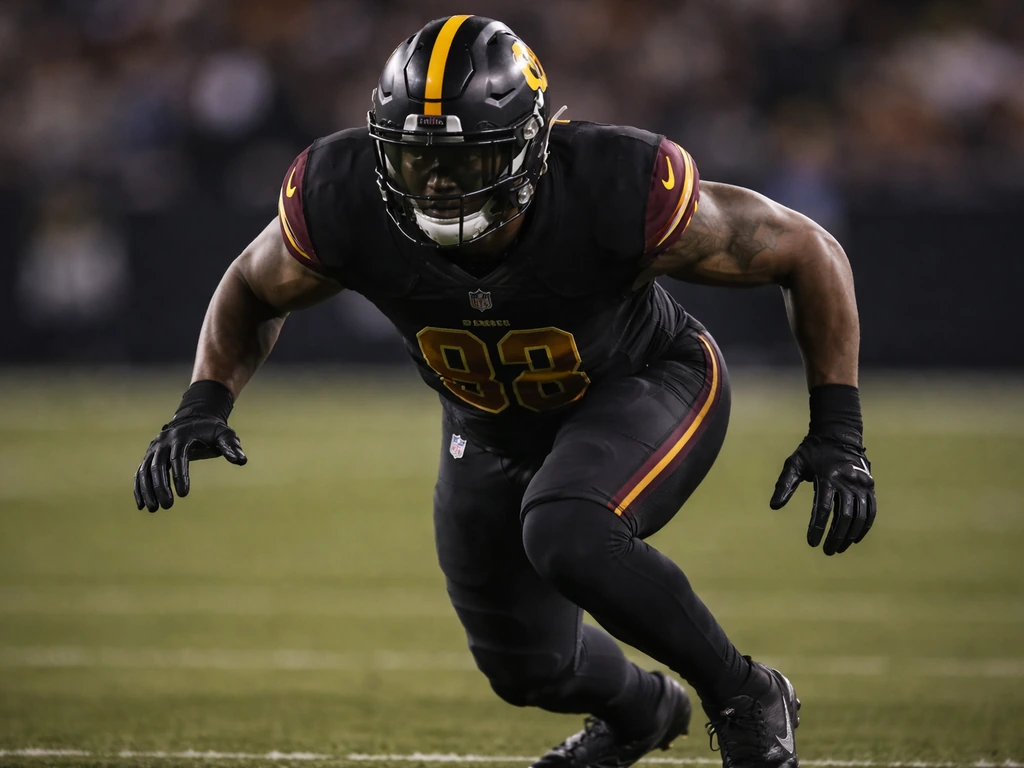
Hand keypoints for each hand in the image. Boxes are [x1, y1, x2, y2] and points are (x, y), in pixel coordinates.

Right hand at [133, 417, 246, 511]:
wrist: (194, 420)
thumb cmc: (212, 431)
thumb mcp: (225, 435)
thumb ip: (232, 447)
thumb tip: (241, 461)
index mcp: (182, 436)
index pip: (178, 457)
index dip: (180, 475)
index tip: (183, 494)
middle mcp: (164, 441)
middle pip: (158, 465)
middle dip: (161, 486)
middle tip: (168, 506)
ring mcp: (154, 449)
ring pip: (145, 470)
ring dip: (147, 490)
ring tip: (153, 509)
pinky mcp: (149, 457)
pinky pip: (140, 473)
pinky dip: (139, 488)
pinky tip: (142, 505)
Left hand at [769, 435, 875, 554]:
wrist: (839, 434)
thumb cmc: (812, 451)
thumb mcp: (794, 463)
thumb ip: (784, 484)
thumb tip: (774, 506)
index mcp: (828, 476)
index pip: (823, 508)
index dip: (817, 527)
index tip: (812, 543)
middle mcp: (848, 481)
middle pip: (844, 516)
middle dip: (835, 536)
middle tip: (826, 550)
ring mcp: (861, 484)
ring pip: (859, 516)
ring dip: (849, 535)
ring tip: (838, 548)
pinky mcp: (870, 486)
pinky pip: (870, 510)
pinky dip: (864, 526)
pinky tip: (855, 539)